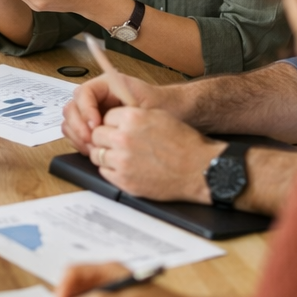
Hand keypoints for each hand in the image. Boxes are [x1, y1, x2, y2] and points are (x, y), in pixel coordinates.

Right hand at [62, 75, 173, 153]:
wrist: (171, 112)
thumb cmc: (161, 105)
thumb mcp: (144, 105)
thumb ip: (124, 112)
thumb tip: (102, 123)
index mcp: (106, 85)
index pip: (84, 93)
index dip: (86, 109)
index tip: (96, 125)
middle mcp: (95, 96)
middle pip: (72, 107)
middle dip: (78, 125)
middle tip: (90, 140)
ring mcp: (92, 111)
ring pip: (70, 121)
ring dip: (76, 135)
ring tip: (92, 148)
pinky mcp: (92, 126)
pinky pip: (76, 132)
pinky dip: (80, 142)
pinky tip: (92, 150)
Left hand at [89, 106, 217, 202]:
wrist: (199, 169)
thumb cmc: (184, 144)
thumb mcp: (158, 117)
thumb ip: (133, 115)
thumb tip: (114, 118)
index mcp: (131, 119)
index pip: (105, 118)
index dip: (111, 124)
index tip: (116, 129)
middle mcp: (123, 139)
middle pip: (96, 135)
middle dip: (104, 138)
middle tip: (115, 143)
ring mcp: (122, 161)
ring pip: (96, 154)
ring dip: (105, 154)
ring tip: (119, 155)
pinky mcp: (124, 180)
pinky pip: (104, 172)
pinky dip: (111, 170)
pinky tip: (124, 167)